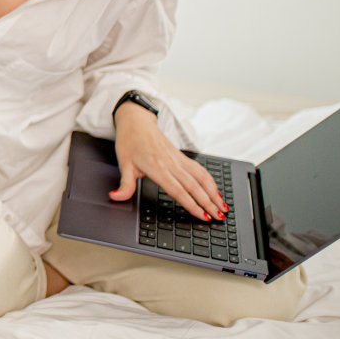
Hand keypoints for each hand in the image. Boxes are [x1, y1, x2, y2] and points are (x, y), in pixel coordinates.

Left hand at [109, 104, 227, 220]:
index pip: (178, 190)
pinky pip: (200, 170)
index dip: (192, 204)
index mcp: (157, 167)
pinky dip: (210, 181)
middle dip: (208, 203)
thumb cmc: (129, 142)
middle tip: (219, 217)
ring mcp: (178, 159)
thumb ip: (124, 185)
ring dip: (214, 193)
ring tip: (223, 208)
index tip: (202, 216)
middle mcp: (171, 163)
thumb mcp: (123, 164)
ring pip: (201, 178)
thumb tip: (116, 197)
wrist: (136, 121)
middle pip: (194, 186)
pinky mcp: (182, 156)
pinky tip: (216, 191)